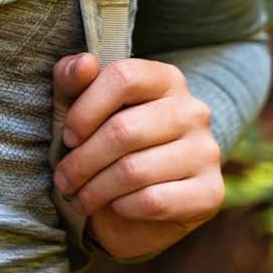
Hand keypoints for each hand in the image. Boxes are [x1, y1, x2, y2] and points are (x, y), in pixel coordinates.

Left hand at [50, 54, 223, 260]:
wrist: (134, 209)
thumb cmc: (103, 148)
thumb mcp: (78, 111)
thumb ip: (72, 80)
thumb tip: (83, 63)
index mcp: (165, 79)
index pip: (123, 77)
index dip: (85, 110)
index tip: (68, 137)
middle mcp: (193, 110)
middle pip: (124, 130)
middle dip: (81, 161)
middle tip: (62, 180)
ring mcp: (206, 151)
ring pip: (135, 170)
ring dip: (95, 190)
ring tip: (79, 198)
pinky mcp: (210, 193)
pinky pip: (155, 201)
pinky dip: (124, 207)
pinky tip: (115, 207)